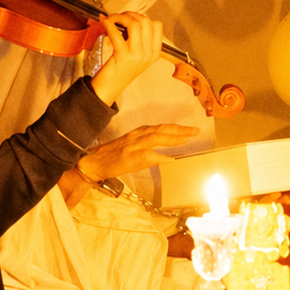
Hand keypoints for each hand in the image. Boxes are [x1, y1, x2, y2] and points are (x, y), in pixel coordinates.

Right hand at [78, 123, 199, 182]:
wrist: (95, 162)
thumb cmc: (112, 156)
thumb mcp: (131, 147)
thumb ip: (148, 148)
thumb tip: (166, 155)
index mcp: (137, 133)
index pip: (159, 128)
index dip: (175, 128)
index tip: (188, 130)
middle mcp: (137, 136)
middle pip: (161, 130)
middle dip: (179, 130)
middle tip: (194, 131)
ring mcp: (134, 145)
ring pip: (156, 138)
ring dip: (173, 138)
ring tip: (187, 138)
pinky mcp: (131, 157)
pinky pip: (149, 156)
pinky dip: (161, 157)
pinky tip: (171, 159)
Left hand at [90, 12, 164, 104]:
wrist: (108, 89)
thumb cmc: (119, 72)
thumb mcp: (136, 57)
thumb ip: (138, 40)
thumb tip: (130, 19)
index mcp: (154, 54)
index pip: (157, 26)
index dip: (142, 17)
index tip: (130, 18)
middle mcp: (148, 55)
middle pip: (145, 22)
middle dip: (130, 14)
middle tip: (119, 17)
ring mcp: (137, 56)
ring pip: (134, 24)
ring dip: (120, 17)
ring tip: (111, 19)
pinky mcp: (123, 57)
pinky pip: (116, 33)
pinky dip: (109, 24)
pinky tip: (104, 22)